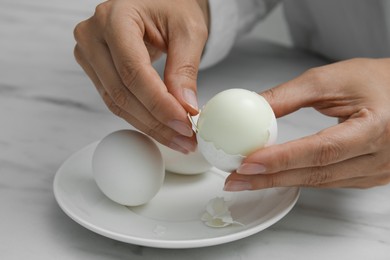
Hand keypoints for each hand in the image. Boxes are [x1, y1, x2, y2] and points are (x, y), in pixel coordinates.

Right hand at [73, 0, 208, 152]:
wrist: (157, 1)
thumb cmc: (172, 5)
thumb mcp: (188, 31)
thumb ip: (184, 69)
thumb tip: (185, 108)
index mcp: (115, 17)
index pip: (133, 71)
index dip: (159, 104)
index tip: (183, 124)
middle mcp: (94, 35)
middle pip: (122, 92)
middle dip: (156, 121)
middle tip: (185, 138)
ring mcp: (90, 52)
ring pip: (116, 102)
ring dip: (148, 125)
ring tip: (177, 137)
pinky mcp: (95, 68)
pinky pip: (115, 100)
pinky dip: (140, 117)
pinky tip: (161, 127)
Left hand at [225, 58, 389, 189]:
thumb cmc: (377, 81)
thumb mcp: (332, 79)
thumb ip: (290, 96)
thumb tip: (254, 108)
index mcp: (376, 127)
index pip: (322, 149)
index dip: (282, 159)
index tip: (247, 163)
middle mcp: (381, 156)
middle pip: (316, 173)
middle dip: (270, 178)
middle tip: (235, 179)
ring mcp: (377, 171)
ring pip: (319, 182)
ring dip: (279, 181)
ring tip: (246, 179)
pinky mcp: (369, 176)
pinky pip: (327, 182)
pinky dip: (298, 179)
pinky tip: (275, 176)